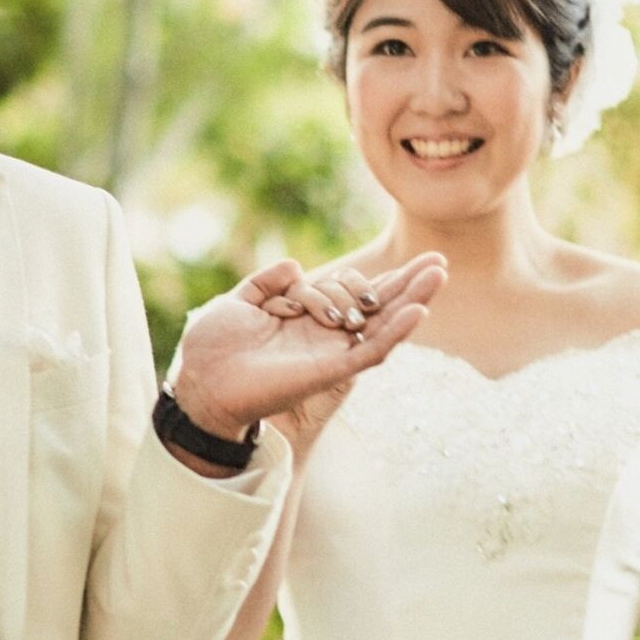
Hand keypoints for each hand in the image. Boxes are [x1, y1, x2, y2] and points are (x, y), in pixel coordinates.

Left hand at [169, 251, 446, 443]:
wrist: (199, 382)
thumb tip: (297, 267)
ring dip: (413, 301)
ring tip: (439, 276)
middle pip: (379, 308)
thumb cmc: (213, 348)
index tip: (403, 258)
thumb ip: (267, 281)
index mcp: (308, 319)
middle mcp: (326, 336)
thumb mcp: (239, 302)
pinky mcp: (330, 371)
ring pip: (383, 327)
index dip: (381, 277)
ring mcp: (332, 354)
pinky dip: (394, 333)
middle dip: (409, 284)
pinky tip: (416, 312)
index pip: (355, 294)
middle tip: (439, 262)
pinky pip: (370, 352)